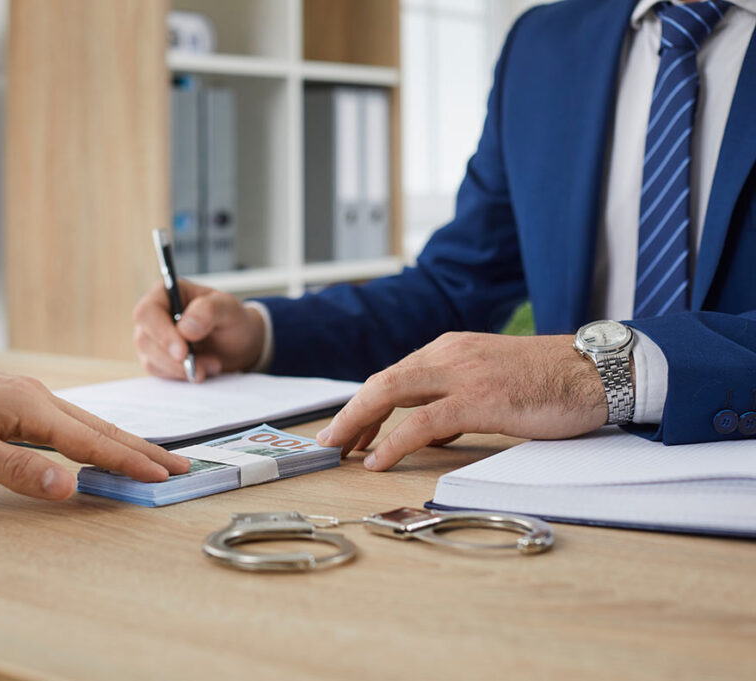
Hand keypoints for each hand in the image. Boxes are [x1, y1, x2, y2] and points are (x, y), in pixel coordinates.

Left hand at [0, 346, 190, 499]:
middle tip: (180, 466)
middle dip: (143, 449)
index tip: (162, 476)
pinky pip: (71, 421)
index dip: (129, 462)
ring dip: (123, 442)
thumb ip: (19, 469)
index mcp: (32, 408)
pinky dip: (97, 435)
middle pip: (102, 428)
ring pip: (89, 423)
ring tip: (152, 457)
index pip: (93, 441)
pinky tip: (100, 442)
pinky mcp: (20, 401)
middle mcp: (40, 398)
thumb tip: (70, 486)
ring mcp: (31, 397)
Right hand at [132, 279, 265, 380]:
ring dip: (181, 369)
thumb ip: (208, 311)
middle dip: (173, 359)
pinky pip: (160, 373)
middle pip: (145, 340)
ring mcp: (152, 338)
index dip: (161, 333)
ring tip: (213, 365)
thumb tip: (184, 328)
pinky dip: (182, 376)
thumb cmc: (231, 319)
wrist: (238, 343)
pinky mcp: (157, 359)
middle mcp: (153, 315)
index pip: (147, 312)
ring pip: (151, 360)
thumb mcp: (228, 308)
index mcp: (166, 293)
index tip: (183, 352)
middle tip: (203, 368)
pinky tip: (203, 370)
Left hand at [316, 333, 608, 470]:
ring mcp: (462, 374)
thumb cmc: (550, 381)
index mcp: (451, 349)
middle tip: (329, 441)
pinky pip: (422, 422)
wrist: (597, 371)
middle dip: (350, 414)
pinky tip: (377, 460)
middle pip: (382, 382)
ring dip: (358, 423)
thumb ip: (457, 398)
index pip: (394, 376)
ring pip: (391, 394)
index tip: (349, 428)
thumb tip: (431, 430)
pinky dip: (393, 442)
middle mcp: (449, 354)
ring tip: (339, 449)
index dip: (365, 404)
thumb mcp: (492, 383)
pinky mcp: (479, 400)